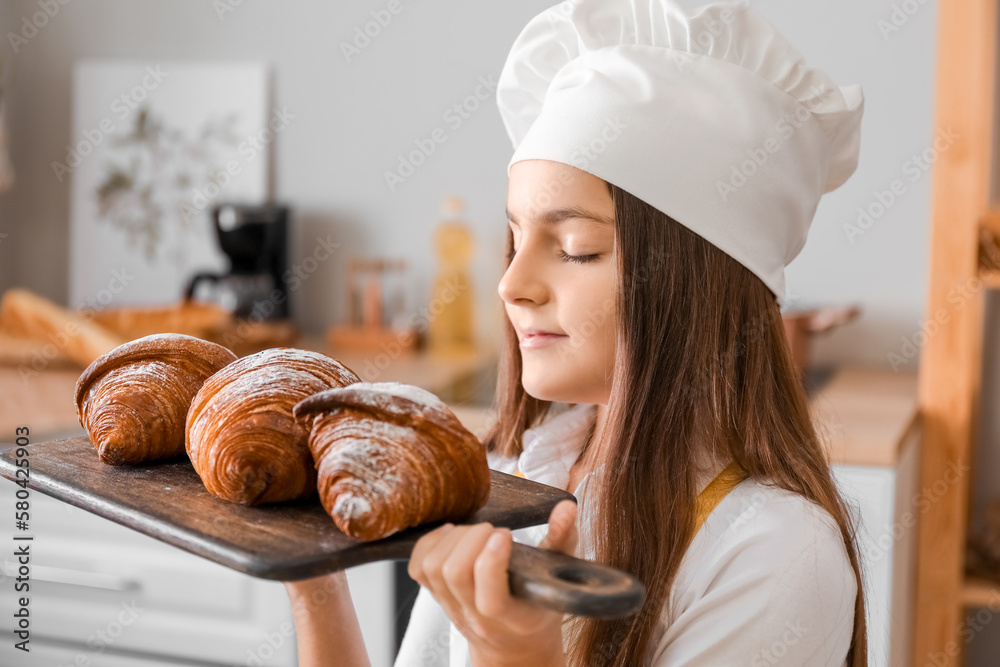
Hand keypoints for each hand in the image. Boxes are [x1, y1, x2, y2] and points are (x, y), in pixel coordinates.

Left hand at [407, 499, 578, 666]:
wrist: (515, 648)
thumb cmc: (539, 609)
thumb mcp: (560, 578)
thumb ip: (563, 541)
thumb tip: (566, 508)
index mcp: (514, 619)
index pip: (491, 601)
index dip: (491, 563)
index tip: (505, 535)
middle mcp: (478, 618)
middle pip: (455, 575)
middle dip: (472, 538)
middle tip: (493, 532)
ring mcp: (453, 609)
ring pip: (434, 569)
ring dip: (453, 539)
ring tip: (475, 532)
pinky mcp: (438, 598)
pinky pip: (418, 568)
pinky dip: (430, 544)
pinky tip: (452, 535)